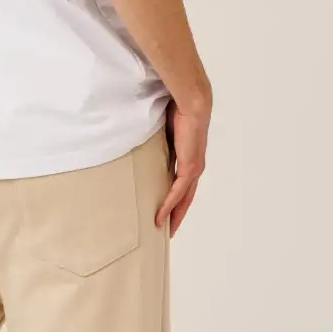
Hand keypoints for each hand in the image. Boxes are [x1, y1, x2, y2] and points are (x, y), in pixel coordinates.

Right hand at [155, 97, 209, 237]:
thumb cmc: (176, 109)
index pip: (181, 183)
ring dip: (174, 214)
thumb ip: (156, 141)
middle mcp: (194, 166)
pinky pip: (178, 192)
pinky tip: (161, 217)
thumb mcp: (162, 130)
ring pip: (183, 199)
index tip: (166, 210)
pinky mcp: (190, 167)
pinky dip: (169, 205)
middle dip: (176, 213)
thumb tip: (139, 140)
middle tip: (167, 229)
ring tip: (164, 229)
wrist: (190, 102)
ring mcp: (194, 168)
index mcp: (188, 157)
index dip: (174, 198)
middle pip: (185, 197)